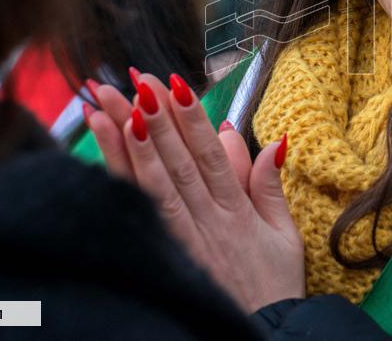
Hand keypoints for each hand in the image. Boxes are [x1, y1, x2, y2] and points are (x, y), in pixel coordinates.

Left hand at [85, 71, 304, 311]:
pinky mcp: (165, 255)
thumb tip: (270, 143)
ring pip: (153, 181)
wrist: (260, 336)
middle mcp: (207, 218)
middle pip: (176, 159)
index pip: (210, 154)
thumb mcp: (285, 237)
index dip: (192, 118)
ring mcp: (183, 238)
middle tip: (133, 77)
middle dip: (154, 114)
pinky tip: (106, 156)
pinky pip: (140, 214)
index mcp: (237, 209)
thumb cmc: (272, 287)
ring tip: (107, 104)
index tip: (174, 83)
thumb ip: (270, 189)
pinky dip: (122, 181)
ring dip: (128, 140)